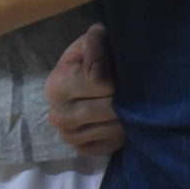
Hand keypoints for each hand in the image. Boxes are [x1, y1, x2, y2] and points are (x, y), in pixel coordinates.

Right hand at [44, 24, 124, 156]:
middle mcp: (56, 115)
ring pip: (111, 128)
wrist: (90, 76)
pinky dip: (122, 132)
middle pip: (107, 109)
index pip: (99, 83)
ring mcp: (68, 136)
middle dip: (125, 96)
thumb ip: (96, 44)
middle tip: (134, 86)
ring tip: (132, 101)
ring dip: (128, 114)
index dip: (117, 75)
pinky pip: (109, 144)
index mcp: (55, 85)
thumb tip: (97, 73)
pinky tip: (124, 118)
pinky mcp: (81, 150)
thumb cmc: (94, 55)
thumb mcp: (95, 38)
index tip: (123, 69)